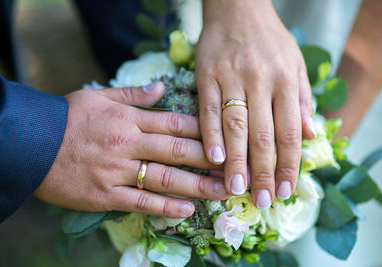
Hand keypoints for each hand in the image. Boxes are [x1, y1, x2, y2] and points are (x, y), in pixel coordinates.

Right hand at [33, 82, 227, 217]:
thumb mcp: (99, 95)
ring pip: (166, 179)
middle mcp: (128, 144)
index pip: (175, 123)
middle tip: (236, 169)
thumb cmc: (67, 117)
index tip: (226, 139)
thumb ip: (133, 94)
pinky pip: (142, 201)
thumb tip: (161, 87)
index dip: (204, 131)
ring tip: (223, 192)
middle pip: (178, 151)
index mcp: (129, 119)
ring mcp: (118, 171)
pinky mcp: (106, 195)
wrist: (30, 143)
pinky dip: (166, 206)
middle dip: (211, 160)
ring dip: (198, 186)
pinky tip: (188, 210)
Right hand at [196, 0, 314, 207]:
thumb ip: (303, 100)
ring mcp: (231, 78)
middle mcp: (260, 81)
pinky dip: (210, 135)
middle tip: (262, 200)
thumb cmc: (269, 39)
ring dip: (236, 161)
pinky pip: (208, 110)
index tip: (286, 190)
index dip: (289, 164)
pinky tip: (212, 158)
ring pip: (235, 126)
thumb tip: (310, 136)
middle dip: (263, 171)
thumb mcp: (296, 64)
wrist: (237, 8)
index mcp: (286, 80)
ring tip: (236, 189)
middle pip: (262, 135)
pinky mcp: (207, 75)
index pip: (289, 132)